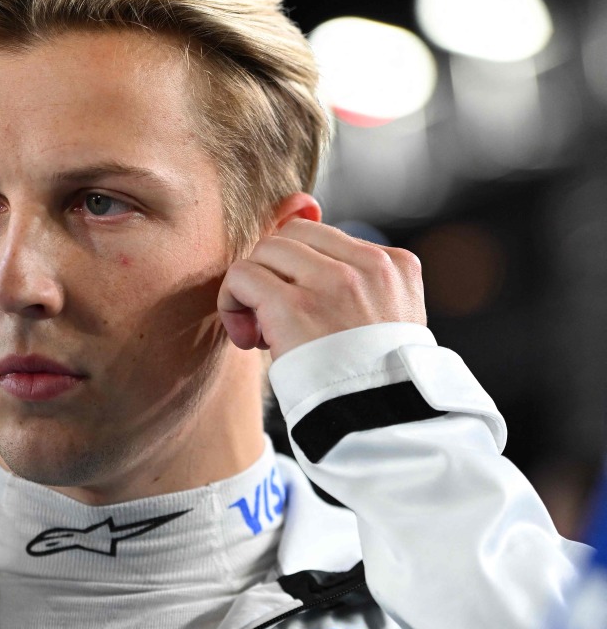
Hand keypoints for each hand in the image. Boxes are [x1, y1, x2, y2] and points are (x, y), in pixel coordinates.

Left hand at [217, 218, 426, 359]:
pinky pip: (242, 276)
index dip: (298, 270)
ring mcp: (333, 283)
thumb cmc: (372, 379)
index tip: (301, 311)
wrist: (381, 425)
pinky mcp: (295, 306)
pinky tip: (248, 337)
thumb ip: (344, 266)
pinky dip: (232, 301)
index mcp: (396, 265)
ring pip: (264, 251)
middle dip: (274, 274)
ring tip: (263, 333)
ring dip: (252, 288)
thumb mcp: (377, 315)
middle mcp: (368, 266)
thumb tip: (300, 203)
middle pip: (290, 237)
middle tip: (275, 321)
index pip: (323, 237)